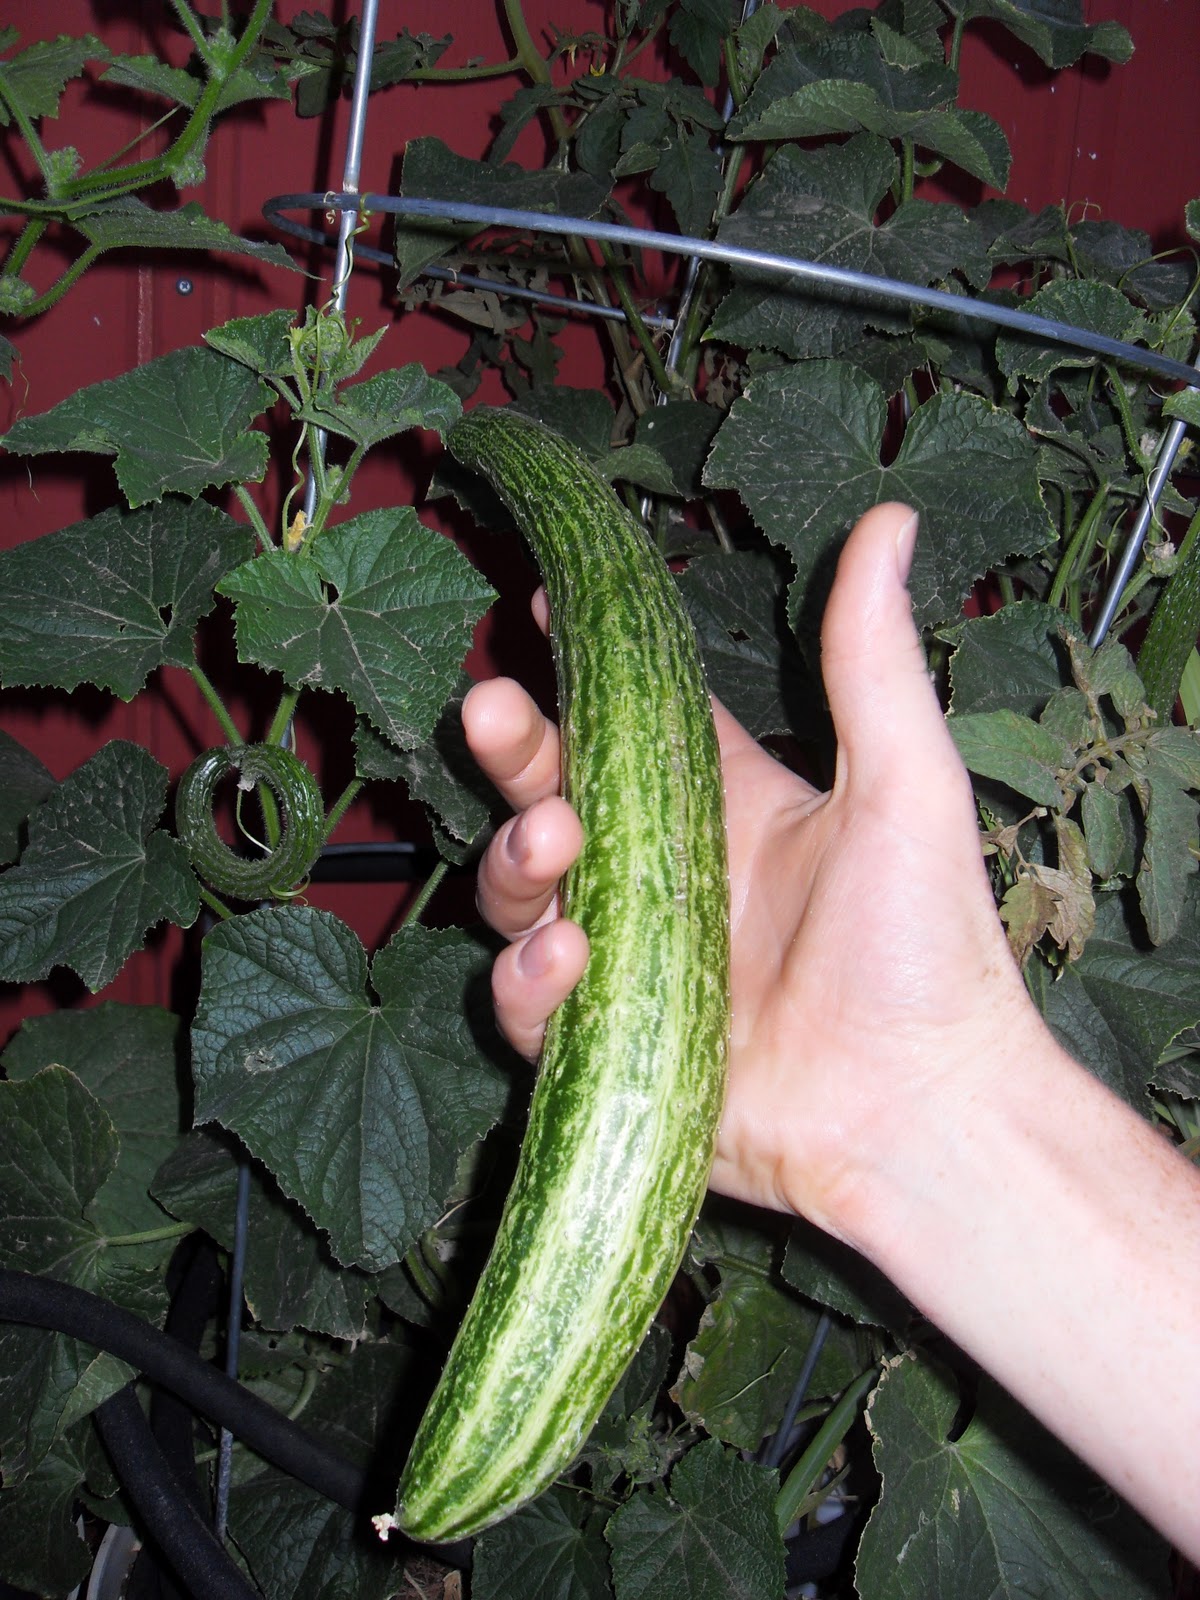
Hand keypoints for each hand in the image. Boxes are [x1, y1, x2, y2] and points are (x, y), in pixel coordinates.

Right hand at [462, 503, 1050, 1249]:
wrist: (921, 1111)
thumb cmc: (924, 948)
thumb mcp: (901, 784)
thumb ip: (869, 658)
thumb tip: (891, 519)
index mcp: (727, 803)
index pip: (634, 712)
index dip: (581, 660)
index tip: (533, 605)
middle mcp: (666, 872)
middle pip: (555, 790)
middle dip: (514, 747)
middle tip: (490, 709)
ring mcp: (628, 959)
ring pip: (523, 891)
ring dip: (518, 861)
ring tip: (554, 845)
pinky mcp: (604, 1043)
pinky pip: (529, 1002)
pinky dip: (531, 978)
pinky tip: (570, 956)